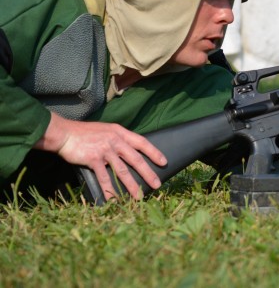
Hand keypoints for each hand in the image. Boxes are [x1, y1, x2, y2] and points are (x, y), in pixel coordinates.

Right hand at [35, 112, 166, 200]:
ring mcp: (104, 150)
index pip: (142, 142)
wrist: (64, 133)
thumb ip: (117, 139)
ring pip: (122, 170)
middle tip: (157, 184)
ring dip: (132, 185)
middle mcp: (115, 140)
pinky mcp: (93, 159)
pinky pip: (104, 178)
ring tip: (139, 197)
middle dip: (148, 173)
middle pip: (136, 159)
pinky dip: (109, 190)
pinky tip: (114, 199)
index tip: (164, 162)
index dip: (154, 152)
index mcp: (119, 132)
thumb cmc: (85, 133)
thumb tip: (129, 151)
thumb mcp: (106, 130)